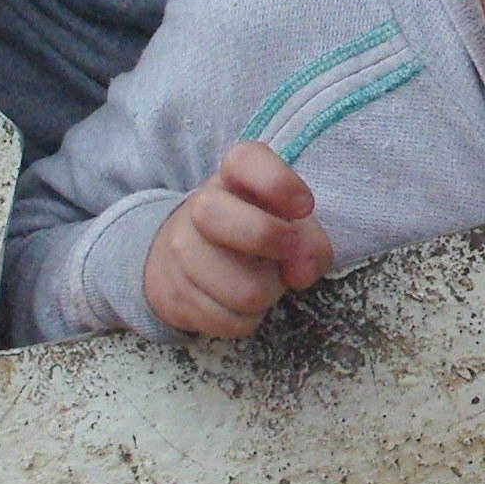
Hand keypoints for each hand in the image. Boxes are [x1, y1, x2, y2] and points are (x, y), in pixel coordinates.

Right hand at [141, 141, 334, 339]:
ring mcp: (181, 252)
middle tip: (285, 251)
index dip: (280, 183)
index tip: (303, 207)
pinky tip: (234, 301)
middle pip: (252, 230)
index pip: (246, 161)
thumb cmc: (248, 234)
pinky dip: (245, 319)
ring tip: (258, 280)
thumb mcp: (284, 222)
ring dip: (266, 294)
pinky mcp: (174, 295)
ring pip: (247, 292)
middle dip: (279, 246)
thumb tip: (302, 271)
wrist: (178, 261)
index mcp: (231, 177)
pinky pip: (232, 322)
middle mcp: (201, 206)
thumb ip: (309, 241)